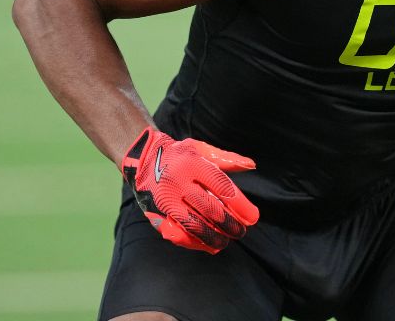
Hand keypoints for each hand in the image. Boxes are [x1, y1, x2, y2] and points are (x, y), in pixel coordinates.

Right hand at [120, 126, 259, 253]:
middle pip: (211, 210)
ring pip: (195, 226)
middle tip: (241, 232)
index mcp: (192, 164)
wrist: (142, 159)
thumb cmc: (178, 154)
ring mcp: (166, 201)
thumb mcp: (201, 149)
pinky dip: (195, 243)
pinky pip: (177, 234)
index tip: (253, 217)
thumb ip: (227, 159)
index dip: (241, 206)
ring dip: (214, 237)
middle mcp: (178, 183)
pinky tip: (208, 245)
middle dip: (230, 225)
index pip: (222, 188)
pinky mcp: (156, 214)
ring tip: (226, 241)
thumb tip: (252, 165)